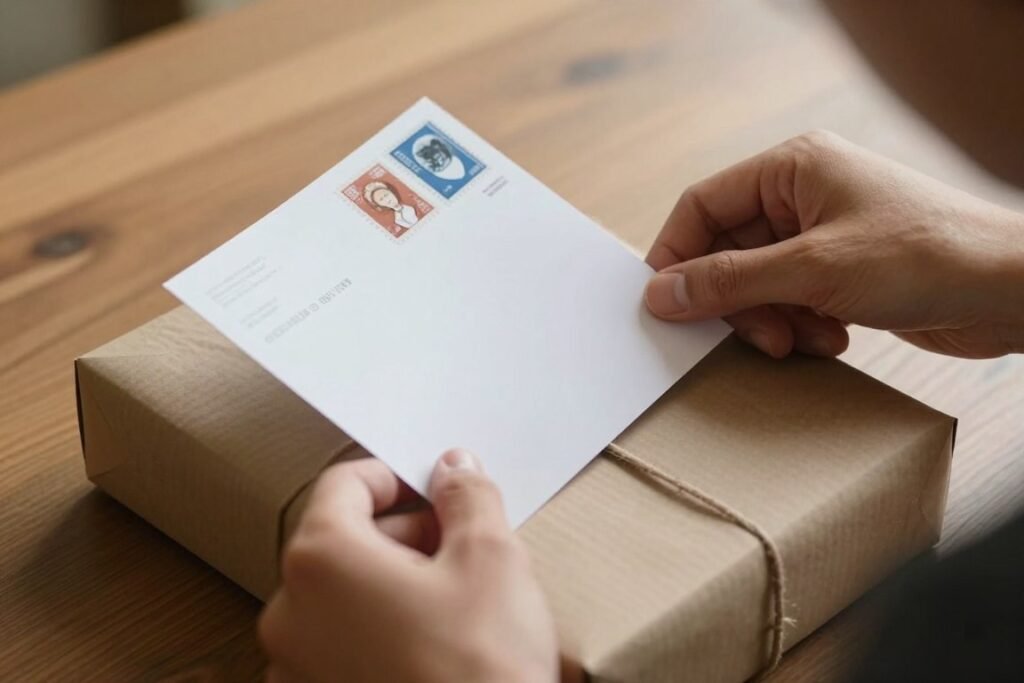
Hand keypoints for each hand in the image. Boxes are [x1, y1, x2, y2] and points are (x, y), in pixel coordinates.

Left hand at [259, 450, 559, 682]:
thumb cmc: (480, 671)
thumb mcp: (491, 558)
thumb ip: (467, 497)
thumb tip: (454, 470)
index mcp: (321, 561)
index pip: (344, 484)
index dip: (396, 476)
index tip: (434, 488)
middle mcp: (290, 614)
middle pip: (341, 539)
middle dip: (403, 532)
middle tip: (459, 544)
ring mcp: (296, 668)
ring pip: (342, 594)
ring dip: (392, 582)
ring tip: (453, 601)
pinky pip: (340, 643)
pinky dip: (379, 628)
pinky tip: (433, 645)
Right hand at [643, 131, 1023, 358]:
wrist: (1010, 291)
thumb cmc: (924, 256)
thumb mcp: (812, 269)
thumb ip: (728, 281)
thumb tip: (660, 293)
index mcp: (792, 168)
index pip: (702, 205)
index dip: (677, 255)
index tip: (666, 303)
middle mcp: (802, 195)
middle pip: (727, 252)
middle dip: (739, 302)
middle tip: (759, 336)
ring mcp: (821, 235)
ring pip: (756, 285)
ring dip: (772, 321)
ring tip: (806, 338)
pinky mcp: (840, 271)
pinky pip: (789, 302)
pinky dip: (800, 327)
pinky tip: (834, 336)